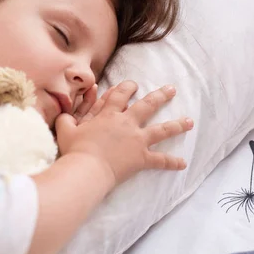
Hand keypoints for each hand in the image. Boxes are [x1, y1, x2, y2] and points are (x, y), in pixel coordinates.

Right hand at [56, 80, 193, 185]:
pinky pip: (160, 160)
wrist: (87, 169)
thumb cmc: (75, 150)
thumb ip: (65, 118)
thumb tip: (64, 114)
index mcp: (108, 115)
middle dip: (160, 96)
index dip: (127, 88)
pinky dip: (171, 162)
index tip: (133, 84)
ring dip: (177, 125)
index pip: (120, 95)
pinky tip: (183, 163)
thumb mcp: (64, 129)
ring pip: (161, 129)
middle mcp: (126, 123)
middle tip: (171, 90)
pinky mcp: (141, 158)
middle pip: (147, 105)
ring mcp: (137, 140)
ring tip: (189, 121)